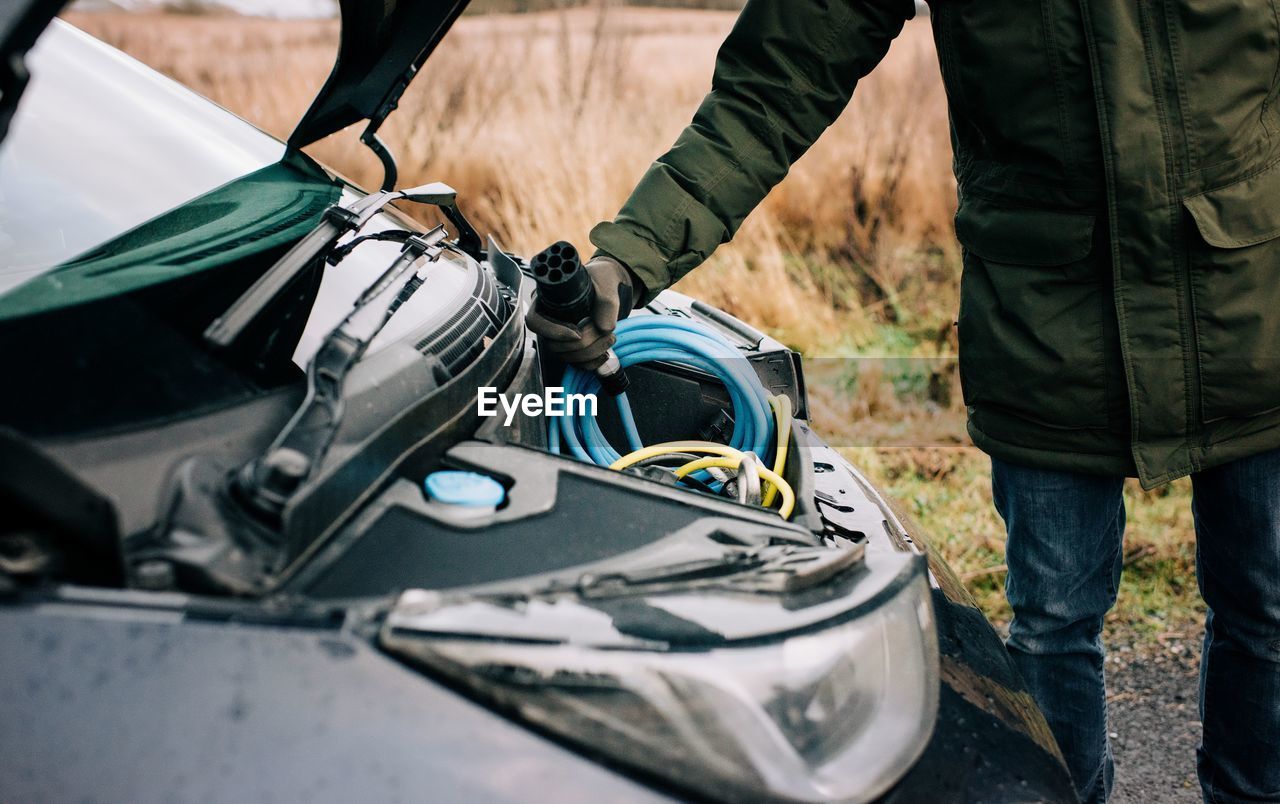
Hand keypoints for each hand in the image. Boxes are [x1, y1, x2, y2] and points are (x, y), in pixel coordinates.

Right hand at [526, 255, 634, 370]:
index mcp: (547, 299)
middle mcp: (549, 319)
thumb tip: (604, 328)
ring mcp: (559, 335)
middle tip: (603, 332)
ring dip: (589, 353)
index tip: (577, 333)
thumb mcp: (606, 283)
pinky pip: (576, 363)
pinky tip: (605, 353)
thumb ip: (607, 303)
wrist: (610, 287)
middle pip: (551, 344)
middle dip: (580, 345)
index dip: (553, 332)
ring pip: (564, 356)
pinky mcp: (572, 346)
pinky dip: (591, 362)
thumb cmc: (602, 279)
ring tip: (610, 337)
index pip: (535, 322)